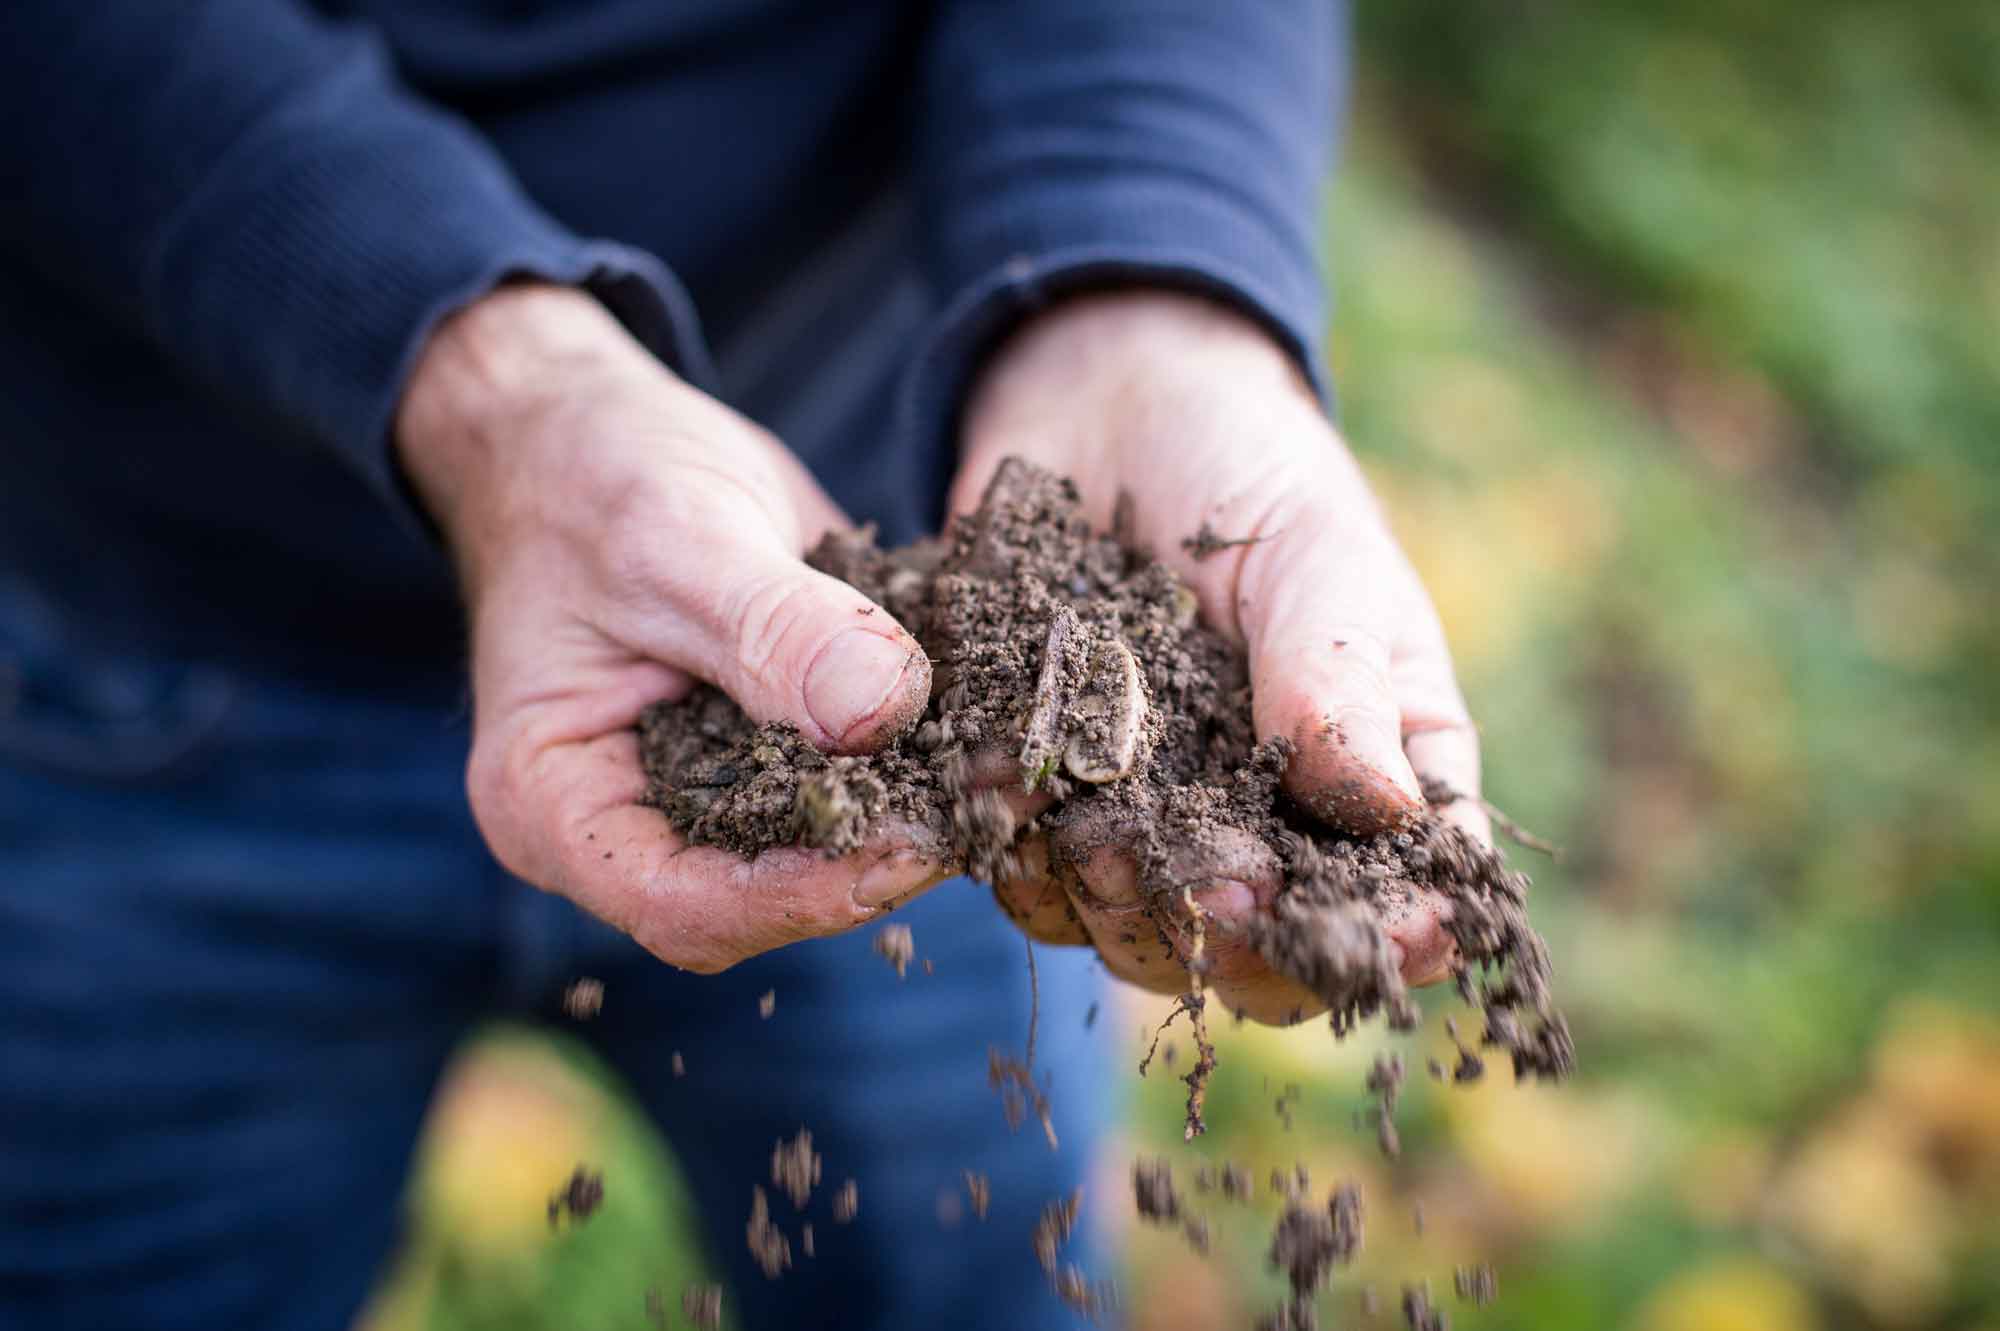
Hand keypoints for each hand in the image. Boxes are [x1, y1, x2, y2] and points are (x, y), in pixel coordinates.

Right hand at [396, 284, 945, 970]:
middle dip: (889, 856)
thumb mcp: (678, 539)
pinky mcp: (777, 753)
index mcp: (557, 806)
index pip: (682, 906)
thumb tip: (884, 712)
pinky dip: (932, 758)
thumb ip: (774, 630)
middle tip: (1001, 794)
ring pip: (830, 850)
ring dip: (932, 811)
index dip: (800, 896)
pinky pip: (857, 783)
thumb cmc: (592, 478)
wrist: (598, 430)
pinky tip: (1006, 720)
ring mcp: (712, 795)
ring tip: (1022, 760)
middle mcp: (637, 825)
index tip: (907, 843)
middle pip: (770, 896)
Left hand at [954, 290, 1484, 1022]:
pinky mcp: (1035, 799)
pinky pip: (1021, 871)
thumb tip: (1394, 817)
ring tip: (1099, 833)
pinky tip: (1001, 790)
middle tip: (1207, 881)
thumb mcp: (1316, 560)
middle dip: (1231, 934)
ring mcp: (1141, 821)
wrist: (1096, 400)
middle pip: (1254, 951)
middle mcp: (1256, 826)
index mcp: (1368, 777)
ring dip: (1116, 906)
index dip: (1396, 935)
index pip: (1401, 898)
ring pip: (1130, 933)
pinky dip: (1013, 851)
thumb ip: (1341, 684)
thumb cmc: (1245, 471)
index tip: (1386, 937)